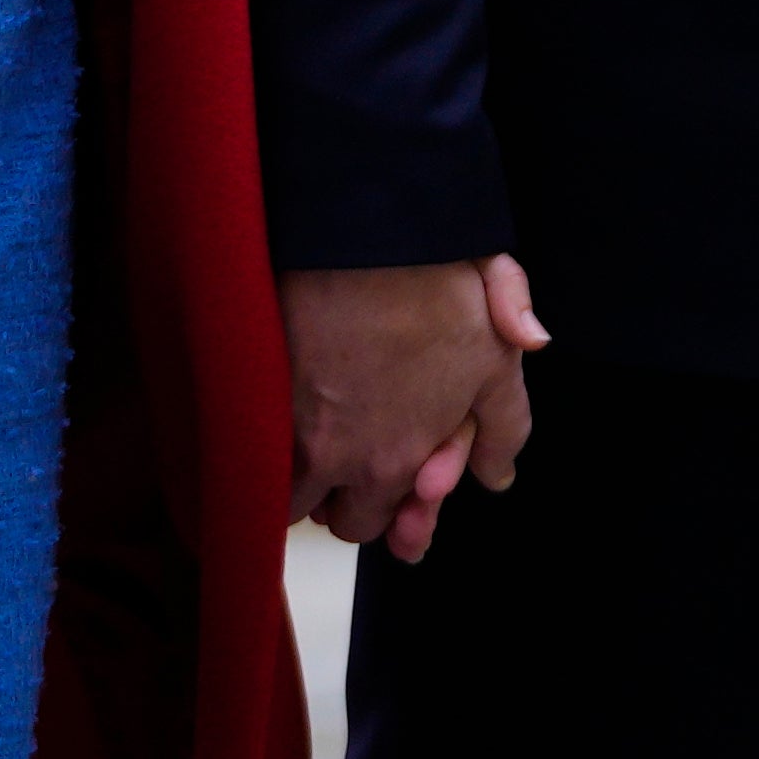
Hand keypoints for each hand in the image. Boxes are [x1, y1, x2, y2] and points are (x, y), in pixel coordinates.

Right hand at [284, 253, 551, 564]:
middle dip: (349, 503)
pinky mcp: (257, 399)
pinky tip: (282, 425)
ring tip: (320, 446)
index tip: (395, 492)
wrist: (363, 230)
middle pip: (337, 521)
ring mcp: (294, 432)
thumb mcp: (497, 353)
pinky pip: (251, 454)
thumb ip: (506, 423)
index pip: (385, 529)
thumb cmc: (434, 283)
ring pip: (289, 496)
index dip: (393, 517)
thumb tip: (498, 475)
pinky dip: (264, 452)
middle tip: (360, 466)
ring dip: (303, 485)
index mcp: (401, 460)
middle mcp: (344, 460)